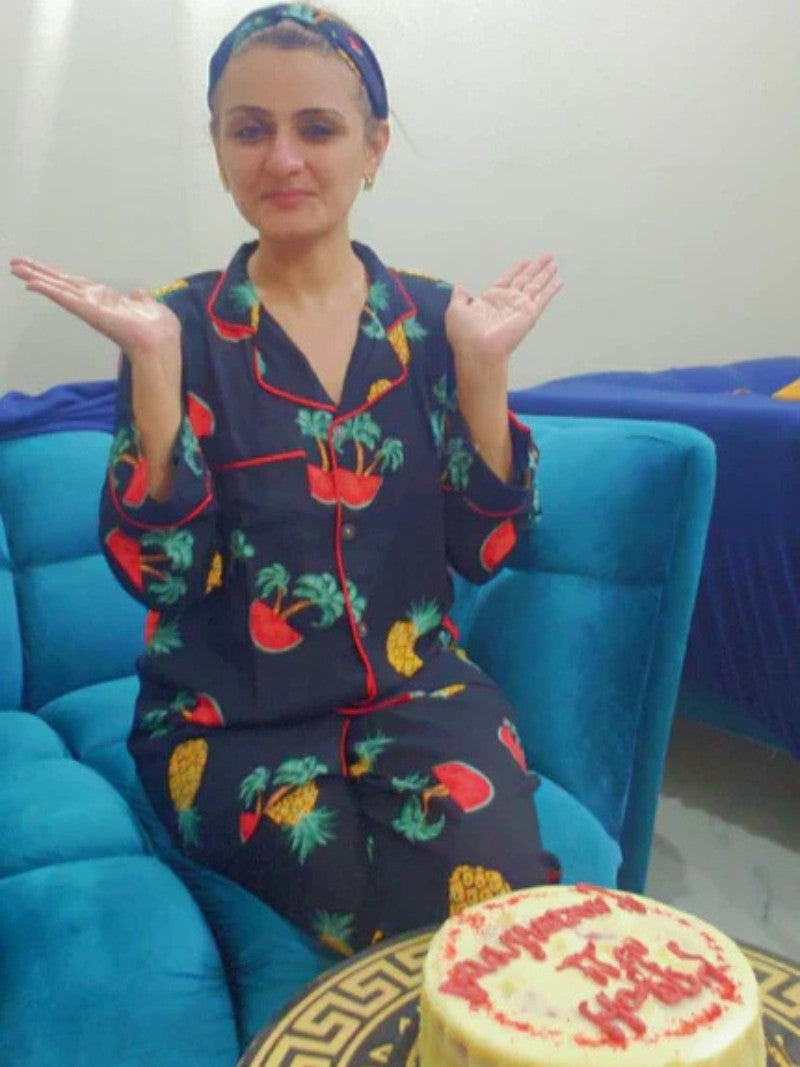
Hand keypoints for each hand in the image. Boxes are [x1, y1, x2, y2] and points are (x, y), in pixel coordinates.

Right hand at [9, 257, 180, 361]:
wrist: (159, 341)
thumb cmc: (156, 328)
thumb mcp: (147, 306)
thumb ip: (139, 299)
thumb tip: (138, 292)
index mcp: (105, 300)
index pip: (76, 284)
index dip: (58, 276)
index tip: (41, 269)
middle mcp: (93, 302)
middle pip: (61, 283)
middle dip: (39, 272)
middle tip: (15, 263)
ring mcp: (89, 307)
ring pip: (58, 288)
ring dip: (36, 277)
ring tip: (14, 267)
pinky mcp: (88, 311)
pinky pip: (64, 298)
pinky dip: (48, 290)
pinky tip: (31, 282)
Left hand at [445, 255, 562, 374]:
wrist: (477, 349)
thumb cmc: (465, 334)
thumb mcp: (456, 309)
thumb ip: (460, 296)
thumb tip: (460, 287)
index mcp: (491, 299)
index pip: (508, 279)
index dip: (517, 269)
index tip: (526, 261)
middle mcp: (507, 302)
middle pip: (525, 279)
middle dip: (536, 267)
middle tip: (547, 257)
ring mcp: (519, 307)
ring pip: (536, 285)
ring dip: (545, 273)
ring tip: (554, 263)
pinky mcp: (529, 314)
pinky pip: (543, 298)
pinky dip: (551, 289)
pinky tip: (558, 281)